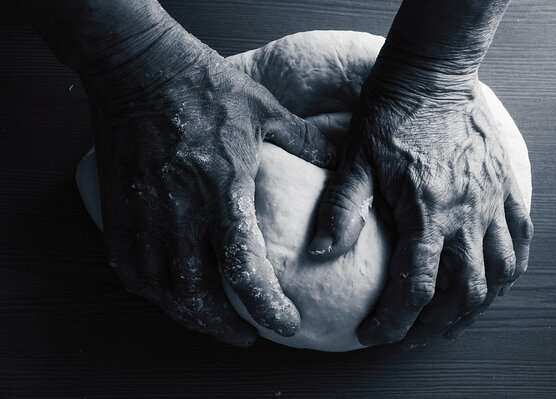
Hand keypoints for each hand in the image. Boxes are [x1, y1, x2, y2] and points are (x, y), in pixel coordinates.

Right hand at [83, 24, 333, 345]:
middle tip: (246, 335)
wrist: (137, 67)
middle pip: (197, 296)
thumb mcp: (264, 109)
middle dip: (224, 327)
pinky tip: (168, 291)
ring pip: (160, 290)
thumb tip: (335, 157)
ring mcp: (143, 214)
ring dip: (188, 315)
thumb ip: (303, 139)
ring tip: (211, 320)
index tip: (285, 324)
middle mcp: (179, 211)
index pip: (244, 270)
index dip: (267, 308)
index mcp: (221, 189)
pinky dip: (151, 290)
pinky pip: (128, 268)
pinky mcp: (116, 209)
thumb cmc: (200, 84)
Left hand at [309, 58, 532, 345]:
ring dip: (475, 306)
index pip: (415, 288)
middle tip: (410, 334)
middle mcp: (466, 214)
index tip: (374, 335)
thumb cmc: (388, 115)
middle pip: (464, 293)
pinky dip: (509, 269)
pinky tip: (492, 280)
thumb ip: (341, 208)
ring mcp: (491, 202)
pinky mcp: (505, 187)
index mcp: (426, 212)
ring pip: (499, 274)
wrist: (430, 75)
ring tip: (450, 320)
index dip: (393, 322)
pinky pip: (521, 239)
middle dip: (435, 325)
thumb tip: (320, 252)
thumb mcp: (355, 160)